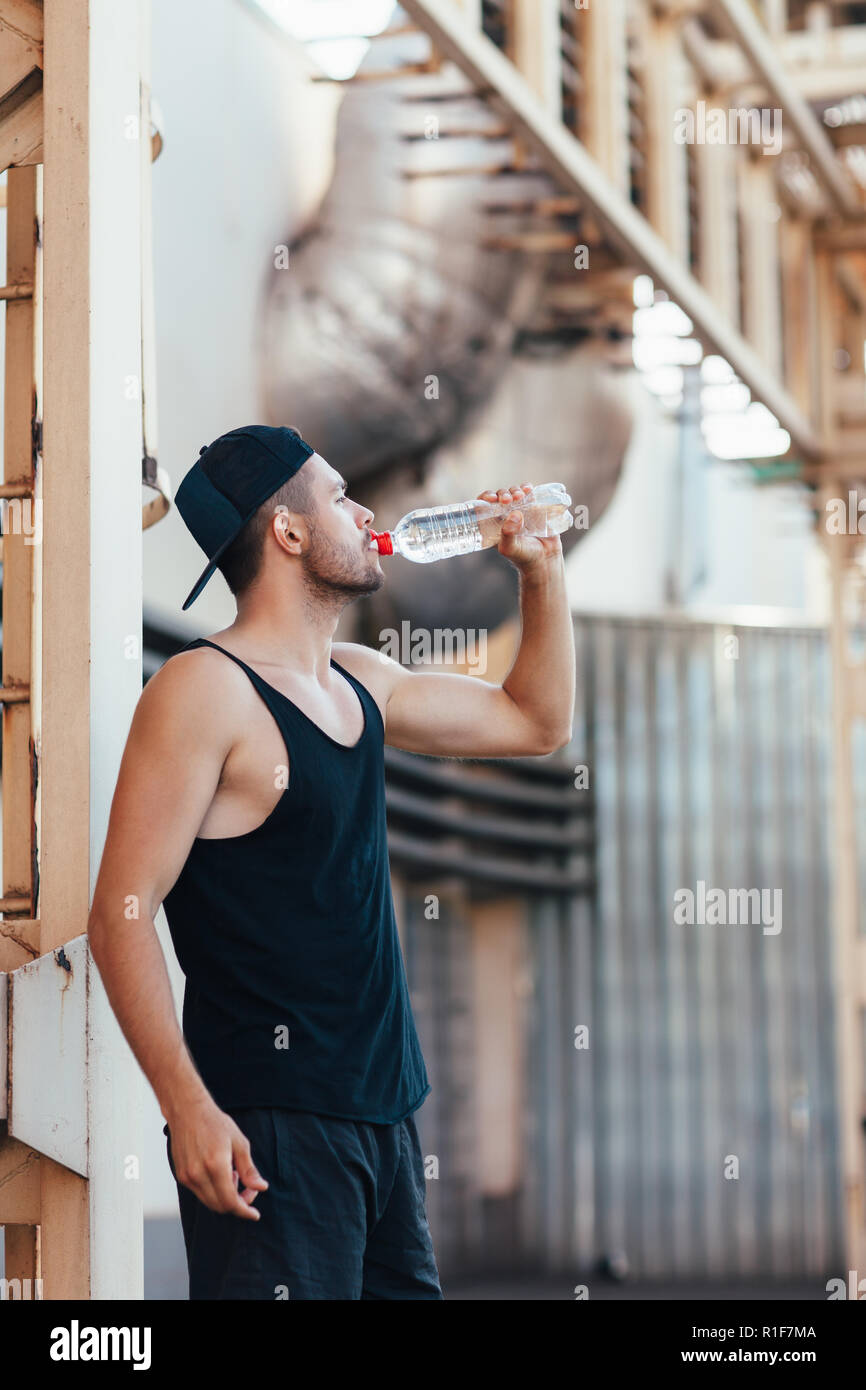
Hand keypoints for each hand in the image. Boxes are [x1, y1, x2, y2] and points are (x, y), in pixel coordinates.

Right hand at [165, 1095, 268, 1219]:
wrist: (187, 1111)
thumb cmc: (215, 1123)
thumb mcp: (239, 1142)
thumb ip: (249, 1169)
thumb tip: (261, 1188)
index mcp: (215, 1166)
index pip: (230, 1201)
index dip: (244, 1210)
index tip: (255, 1214)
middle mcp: (198, 1175)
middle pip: (220, 1206)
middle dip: (237, 1204)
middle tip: (249, 1190)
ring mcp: (187, 1177)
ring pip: (209, 1202)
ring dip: (225, 1197)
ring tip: (234, 1175)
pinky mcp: (181, 1175)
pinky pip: (200, 1193)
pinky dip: (214, 1191)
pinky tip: (221, 1173)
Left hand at [478, 483, 562, 574]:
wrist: (545, 560)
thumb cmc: (523, 557)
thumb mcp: (510, 548)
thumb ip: (508, 534)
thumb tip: (514, 515)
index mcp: (493, 524)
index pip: (484, 506)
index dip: (485, 498)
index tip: (491, 498)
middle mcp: (504, 515)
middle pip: (499, 496)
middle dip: (502, 494)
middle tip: (507, 500)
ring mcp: (519, 510)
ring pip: (513, 493)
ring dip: (515, 490)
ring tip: (520, 496)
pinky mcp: (533, 508)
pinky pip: (529, 493)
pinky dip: (527, 488)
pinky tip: (529, 489)